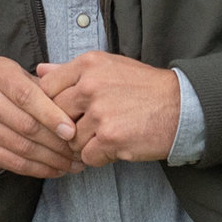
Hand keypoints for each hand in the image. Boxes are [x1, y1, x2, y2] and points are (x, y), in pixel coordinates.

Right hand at [0, 56, 83, 177]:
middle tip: (79, 151)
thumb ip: (53, 87)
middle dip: (57, 142)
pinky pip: (14, 163)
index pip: (26, 95)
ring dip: (53, 159)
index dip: (51, 115)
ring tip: (74, 163)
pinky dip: (40, 169)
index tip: (72, 131)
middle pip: (26, 124)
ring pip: (22, 146)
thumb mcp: (30, 81)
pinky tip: (57, 169)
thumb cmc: (16, 94)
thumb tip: (78, 108)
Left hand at [36, 51, 179, 166]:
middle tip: (86, 129)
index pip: (47, 87)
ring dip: (84, 144)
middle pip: (56, 115)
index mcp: (87, 65)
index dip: (52, 104)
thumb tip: (39, 70)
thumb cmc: (143, 87)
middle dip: (67, 127)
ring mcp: (100, 113)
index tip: (65, 112)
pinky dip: (99, 157)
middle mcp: (90, 86)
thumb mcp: (108, 66)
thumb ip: (71, 70)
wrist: (182, 106)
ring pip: (70, 139)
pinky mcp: (110, 138)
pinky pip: (87, 156)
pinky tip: (115, 147)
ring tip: (104, 137)